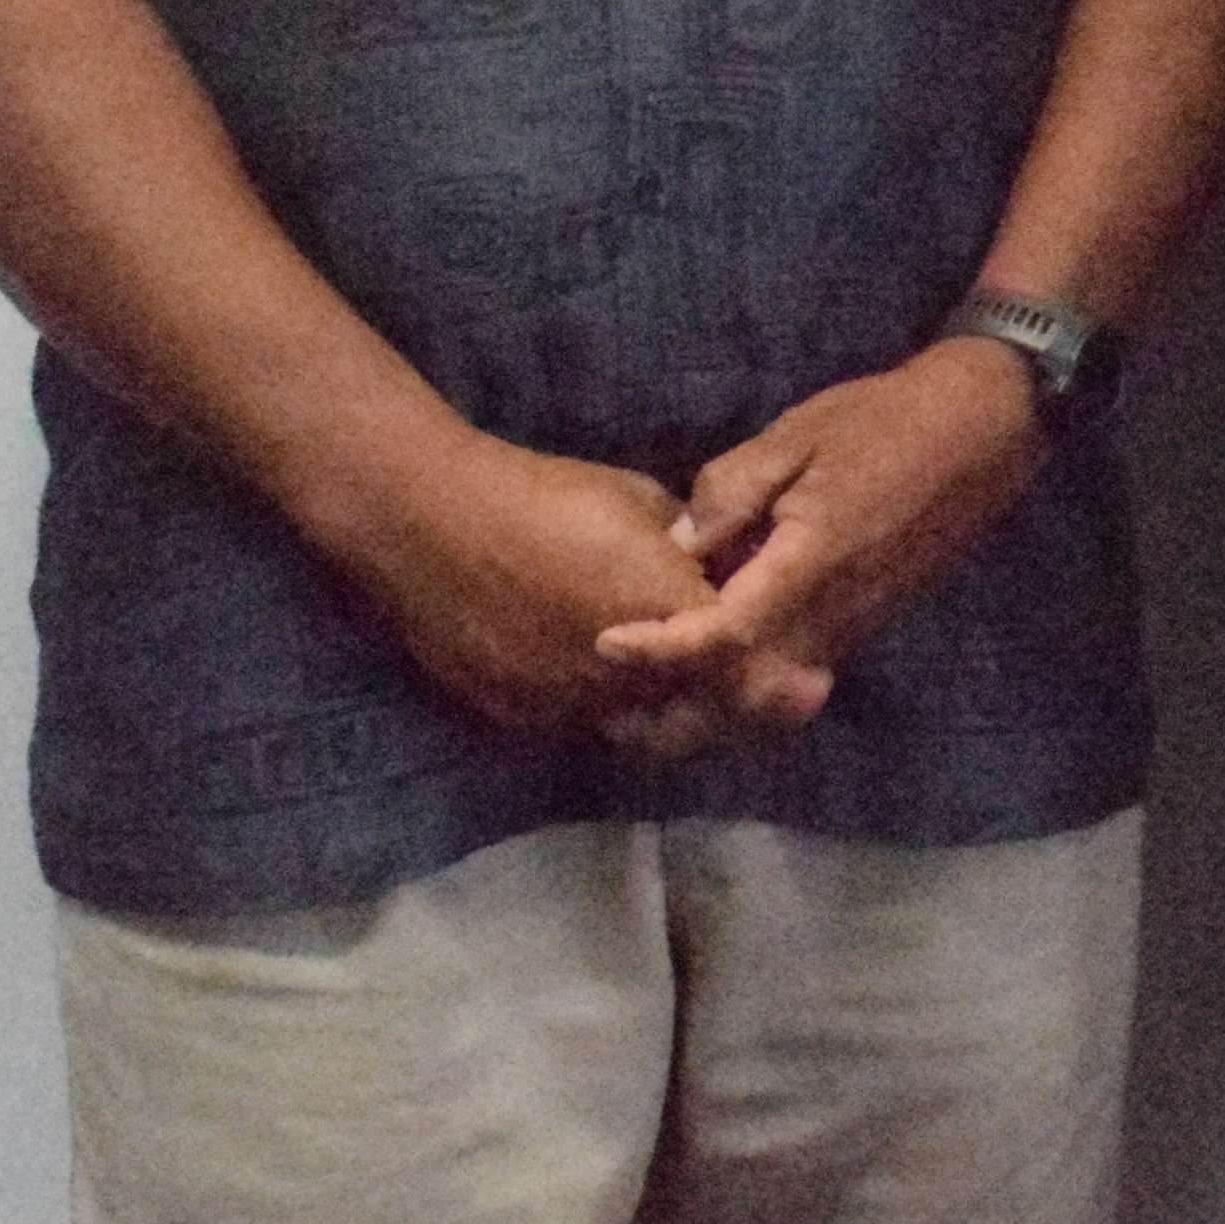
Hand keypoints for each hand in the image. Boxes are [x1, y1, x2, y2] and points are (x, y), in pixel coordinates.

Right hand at [333, 432, 751, 756]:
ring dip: (657, 707)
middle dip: (717, 697)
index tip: (790, 674)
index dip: (768, 674)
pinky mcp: (523, 719)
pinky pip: (580, 725)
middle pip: (697, 711)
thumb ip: (690, 550)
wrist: (434, 523)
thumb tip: (712, 568)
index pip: (743, 666)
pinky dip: (597, 707)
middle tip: (721, 678)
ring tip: (659, 676)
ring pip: (638, 727)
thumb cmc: (547, 496)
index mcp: (668, 612)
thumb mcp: (643, 503)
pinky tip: (590, 673)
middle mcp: (626, 673)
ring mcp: (570, 704)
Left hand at [594, 338, 1048, 729]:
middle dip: (680, 708)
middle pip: (746, 695)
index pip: (724, 636)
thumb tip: (678, 549)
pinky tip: (713, 646)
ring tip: (649, 683)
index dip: (661, 649)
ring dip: (712, 699)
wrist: (985, 426)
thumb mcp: (796, 436)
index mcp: (811, 564)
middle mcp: (835, 614)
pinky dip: (747, 677)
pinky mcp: (866, 622)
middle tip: (616, 699)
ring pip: (772, 693)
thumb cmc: (886, 420)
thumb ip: (729, 493)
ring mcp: (856, 626)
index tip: (606, 640)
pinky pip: (796, 669)